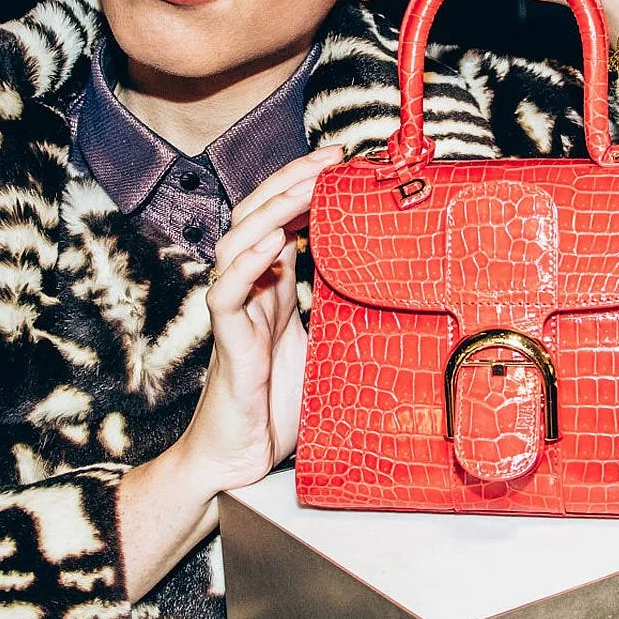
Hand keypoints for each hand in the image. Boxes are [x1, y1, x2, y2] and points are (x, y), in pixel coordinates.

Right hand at [170, 146, 338, 495]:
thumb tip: (392, 287)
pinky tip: (271, 243)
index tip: (340, 160)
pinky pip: (226, 293)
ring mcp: (235, 313)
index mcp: (272, 289)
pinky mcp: (228, 343)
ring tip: (303, 187)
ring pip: (238, 242)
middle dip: (291, 181)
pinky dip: (247, 264)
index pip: (279, 219)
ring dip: (271, 209)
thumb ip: (341, 313)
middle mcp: (250, 292)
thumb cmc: (278, 409)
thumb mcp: (325, 349)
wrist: (240, 461)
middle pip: (256, 216)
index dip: (303, 185)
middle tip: (329, 157)